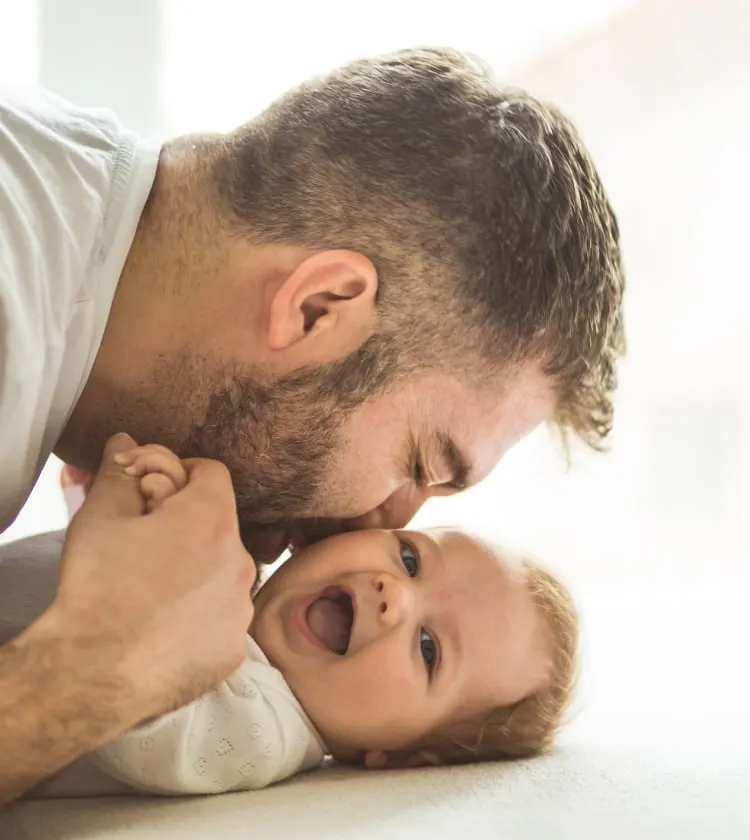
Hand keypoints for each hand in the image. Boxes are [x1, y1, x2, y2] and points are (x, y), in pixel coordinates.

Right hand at [51, 433, 256, 724]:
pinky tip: (164, 626)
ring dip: (196, 571)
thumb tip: (126, 442)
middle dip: (186, 525)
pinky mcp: (234, 650)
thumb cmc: (98, 588)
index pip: (212, 473)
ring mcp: (242, 609)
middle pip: (218, 524)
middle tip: (145, 543)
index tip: (154, 493)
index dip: (180, 474)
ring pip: (222, 573)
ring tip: (152, 589)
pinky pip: (221, 618)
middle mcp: (240, 561)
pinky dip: (200, 615)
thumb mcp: (100, 517)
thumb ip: (120, 473)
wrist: (93, 674)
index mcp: (213, 520)